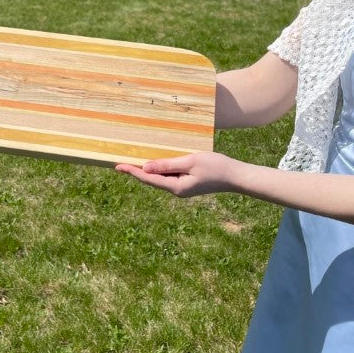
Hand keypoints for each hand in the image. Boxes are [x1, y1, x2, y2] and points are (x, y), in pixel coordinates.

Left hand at [115, 151, 242, 197]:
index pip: (149, 179)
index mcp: (176, 187)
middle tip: (120, 163)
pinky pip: (169, 176)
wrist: (236, 176)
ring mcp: (183, 188)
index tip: (117, 165)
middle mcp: (177, 190)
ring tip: (133, 162)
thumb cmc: (215, 167)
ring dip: (147, 170)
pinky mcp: (188, 184)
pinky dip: (160, 169)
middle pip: (152, 180)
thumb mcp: (190, 162)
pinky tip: (155, 163)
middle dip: (136, 171)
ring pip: (160, 179)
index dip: (132, 171)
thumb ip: (167, 164)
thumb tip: (146, 168)